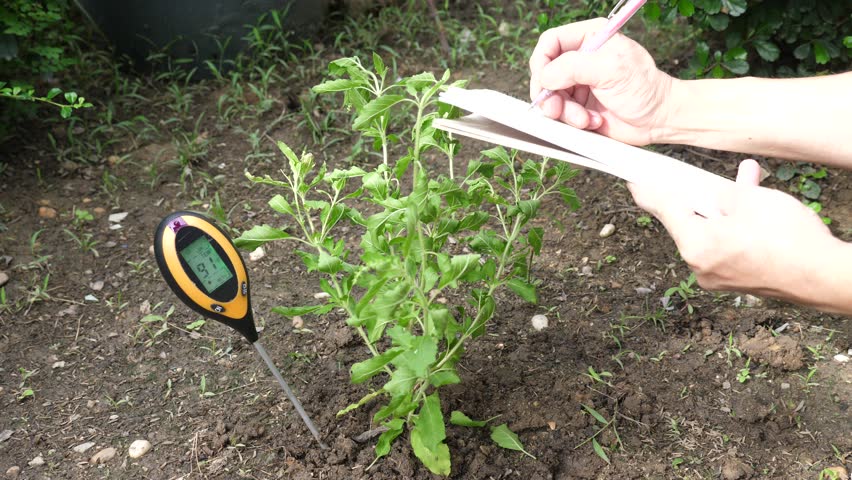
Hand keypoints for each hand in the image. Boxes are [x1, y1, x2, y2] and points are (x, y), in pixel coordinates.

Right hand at [529, 18, 673, 145]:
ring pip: (550, 97)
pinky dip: (572, 121)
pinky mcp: (579, 105)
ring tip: (584, 119)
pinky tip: (592, 121)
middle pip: (545, 73)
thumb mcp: (609, 69)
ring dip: (564, 112)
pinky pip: (560, 113)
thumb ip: (572, 67)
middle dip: (550, 95)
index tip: (544, 83)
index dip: (541, 63)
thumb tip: (545, 77)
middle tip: (557, 109)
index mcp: (590, 37)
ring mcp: (579, 83)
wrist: (658, 119)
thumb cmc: (644, 88)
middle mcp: (581, 59)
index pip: (550, 42)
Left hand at [629, 160, 847, 310]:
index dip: (649, 190)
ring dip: (722, 208)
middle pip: (685, 222)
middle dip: (694, 196)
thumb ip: (719, 191)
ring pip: (710, 232)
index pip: (664, 210)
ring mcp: (717, 277)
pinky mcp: (735, 280)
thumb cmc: (789, 239)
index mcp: (696, 247)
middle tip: (687, 176)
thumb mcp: (750, 201)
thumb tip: (704, 187)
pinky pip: (726, 245)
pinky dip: (734, 225)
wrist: (826, 278)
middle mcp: (700, 267)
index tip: (634, 180)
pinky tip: (752, 206)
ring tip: (744, 182)